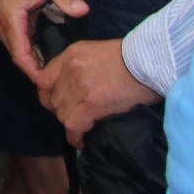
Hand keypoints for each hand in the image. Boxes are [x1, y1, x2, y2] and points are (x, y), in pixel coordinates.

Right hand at [0, 0, 88, 80]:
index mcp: (10, 17)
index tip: (52, 82)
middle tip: (61, 80)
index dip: (34, 71)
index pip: (20, 54)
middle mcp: (2, 25)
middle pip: (18, 56)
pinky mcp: (7, 25)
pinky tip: (49, 58)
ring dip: (33, 63)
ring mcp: (3, 26)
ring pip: (17, 52)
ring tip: (57, 72)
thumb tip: (82, 11)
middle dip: (36, 70)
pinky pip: (19, 45)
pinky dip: (31, 53)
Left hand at [35, 39, 159, 147]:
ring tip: (82, 127)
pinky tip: (82, 140)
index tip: (56, 103)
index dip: (48, 95)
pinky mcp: (92, 104)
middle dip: (60, 110)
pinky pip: (73, 126)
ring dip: (70, 123)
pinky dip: (75, 136)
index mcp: (70, 54)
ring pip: (61, 114)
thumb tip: (71, 88)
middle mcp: (70, 69)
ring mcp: (80, 86)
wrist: (151, 61)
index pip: (43, 79)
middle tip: (73, 116)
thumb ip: (78, 67)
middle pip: (51, 99)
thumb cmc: (131, 57)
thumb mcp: (95, 52)